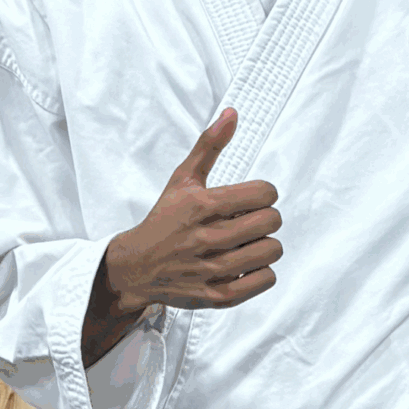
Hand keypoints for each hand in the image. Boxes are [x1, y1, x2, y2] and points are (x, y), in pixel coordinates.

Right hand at [83, 108, 280, 362]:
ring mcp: (213, 269)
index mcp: (202, 205)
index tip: (251, 199)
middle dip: (266, 217)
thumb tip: (232, 113)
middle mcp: (208, 237)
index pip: (265, 194)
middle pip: (272, 221)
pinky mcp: (218, 295)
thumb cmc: (164, 220)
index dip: (264, 193)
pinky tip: (245, 264)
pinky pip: (265, 279)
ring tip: (248, 242)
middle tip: (250, 220)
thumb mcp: (182, 179)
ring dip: (265, 244)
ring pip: (271, 250)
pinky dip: (262, 271)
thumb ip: (209, 146)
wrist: (136, 267)